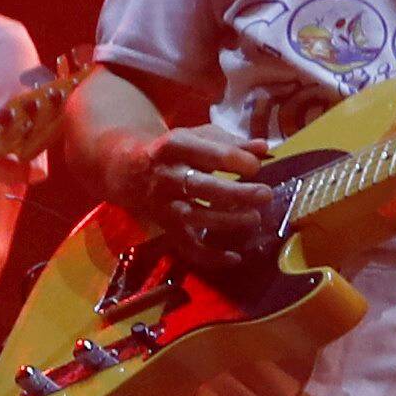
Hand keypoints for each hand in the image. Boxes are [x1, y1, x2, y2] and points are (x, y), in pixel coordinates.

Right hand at [140, 124, 295, 287]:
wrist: (130, 169)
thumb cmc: (176, 151)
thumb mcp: (199, 137)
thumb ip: (232, 143)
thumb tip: (264, 148)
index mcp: (176, 146)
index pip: (208, 153)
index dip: (236, 160)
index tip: (256, 166)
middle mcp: (167, 176)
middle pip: (200, 186)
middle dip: (235, 193)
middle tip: (265, 194)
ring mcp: (164, 204)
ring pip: (193, 216)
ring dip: (227, 220)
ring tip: (255, 218)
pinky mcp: (165, 226)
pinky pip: (185, 245)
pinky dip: (209, 256)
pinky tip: (235, 258)